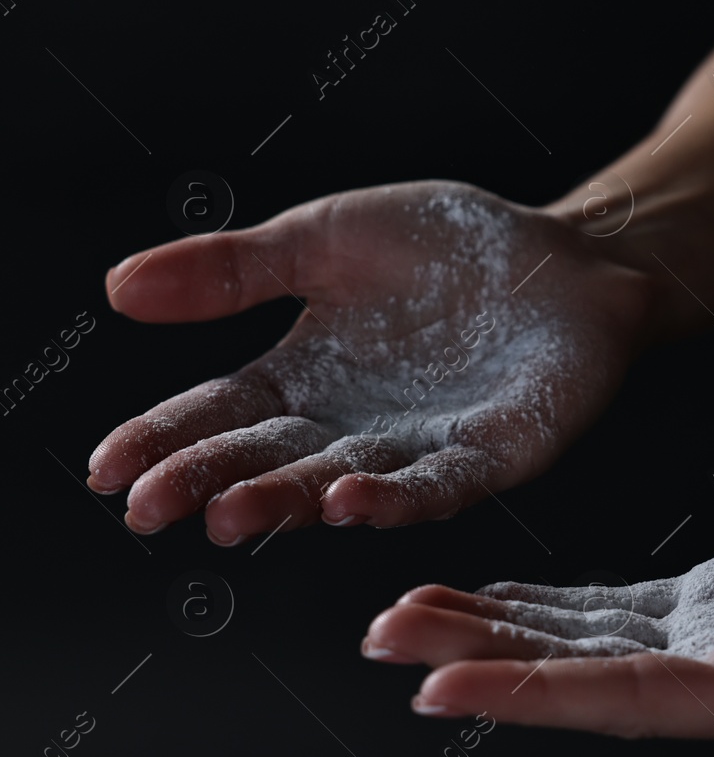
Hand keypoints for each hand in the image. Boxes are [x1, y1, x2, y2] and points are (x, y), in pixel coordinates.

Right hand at [89, 181, 651, 541]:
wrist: (564, 254)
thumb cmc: (446, 249)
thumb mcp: (323, 241)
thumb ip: (234, 270)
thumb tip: (118, 286)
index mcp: (308, 378)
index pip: (221, 415)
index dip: (164, 440)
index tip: (106, 469)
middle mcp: (357, 425)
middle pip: (271, 460)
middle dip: (210, 483)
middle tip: (150, 509)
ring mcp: (426, 446)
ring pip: (346, 483)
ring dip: (289, 502)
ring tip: (232, 514)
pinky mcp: (497, 452)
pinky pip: (443, 484)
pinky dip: (397, 497)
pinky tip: (349, 501)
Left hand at [363, 469, 713, 751]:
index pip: (627, 699)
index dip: (531, 695)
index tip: (437, 684)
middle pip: (581, 679)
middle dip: (481, 662)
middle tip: (380, 640)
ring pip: (585, 644)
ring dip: (496, 632)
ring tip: (404, 613)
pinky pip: (619, 611)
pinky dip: (552, 606)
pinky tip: (499, 596)